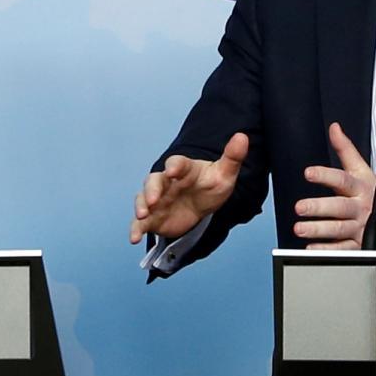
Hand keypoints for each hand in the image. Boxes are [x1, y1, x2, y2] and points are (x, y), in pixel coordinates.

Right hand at [130, 132, 250, 243]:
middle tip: (153, 199)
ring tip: (142, 215)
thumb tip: (242, 137)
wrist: (202, 206)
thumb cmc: (210, 186)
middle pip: (154, 181)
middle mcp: (166, 182)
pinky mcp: (152, 217)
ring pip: (143, 199)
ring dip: (140, 206)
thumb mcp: (224, 174)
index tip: (172, 171)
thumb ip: (232, 157)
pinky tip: (133, 238)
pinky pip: (140, 222)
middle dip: (151, 189)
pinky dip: (135, 229)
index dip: (174, 166)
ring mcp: (156, 199)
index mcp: (183, 169)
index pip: (177, 163)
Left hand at [292, 122, 375, 250]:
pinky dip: (327, 250)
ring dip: (319, 230)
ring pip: (339, 229)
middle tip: (299, 207)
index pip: (342, 179)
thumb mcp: (363, 169)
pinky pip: (343, 248)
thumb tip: (334, 128)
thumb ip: (345, 150)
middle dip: (319, 207)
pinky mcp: (360, 244)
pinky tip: (311, 248)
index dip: (326, 175)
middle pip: (339, 207)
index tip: (309, 173)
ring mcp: (360, 227)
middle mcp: (360, 207)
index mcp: (360, 187)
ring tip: (300, 229)